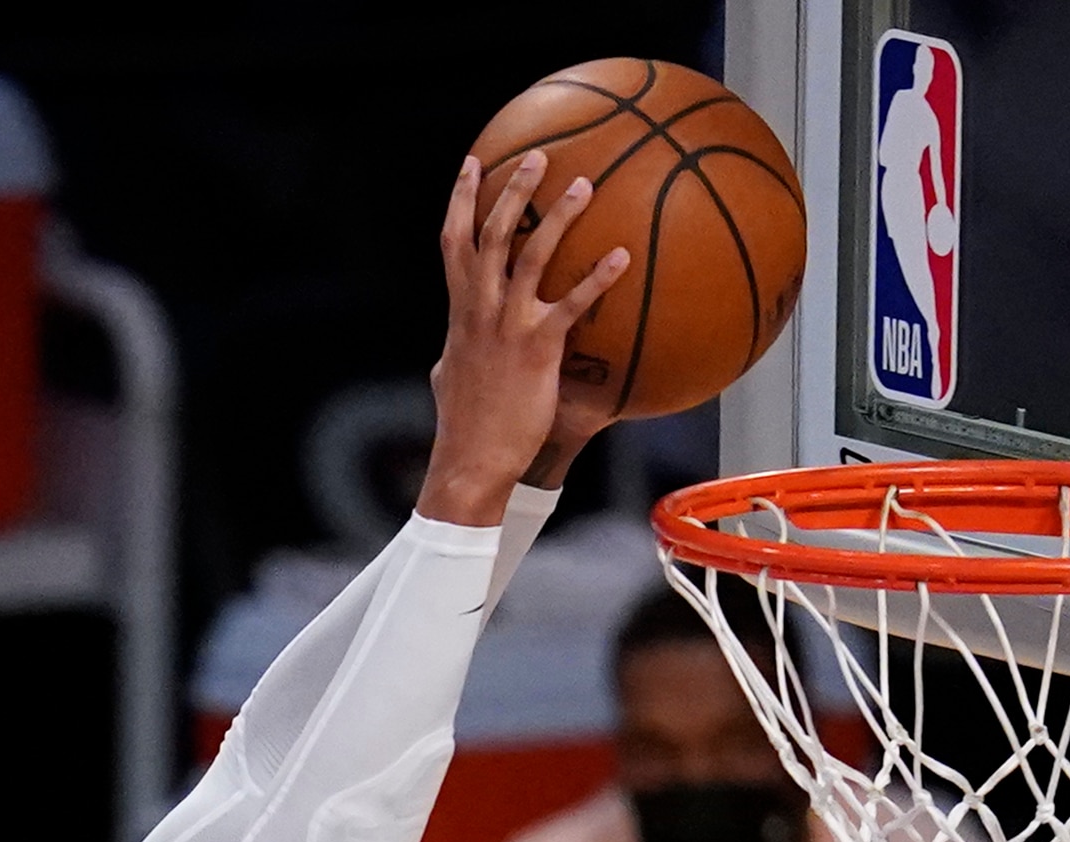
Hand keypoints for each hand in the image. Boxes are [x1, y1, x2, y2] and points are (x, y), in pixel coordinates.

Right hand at [419, 152, 628, 525]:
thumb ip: (455, 352)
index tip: (473, 163)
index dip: (462, 199)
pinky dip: (595, 278)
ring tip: (583, 185)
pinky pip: (571, 304)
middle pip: (492, 233)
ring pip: (529, 255)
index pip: (454, 241)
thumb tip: (450, 352)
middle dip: (512, 190)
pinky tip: (620, 257)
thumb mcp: (448, 376)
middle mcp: (480, 309)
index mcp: (460, 311)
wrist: (472, 458)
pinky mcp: (537, 348)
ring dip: (556, 216)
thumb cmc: (464, 424)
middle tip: (537, 155)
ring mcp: (508, 325)